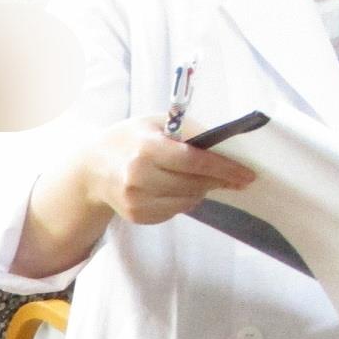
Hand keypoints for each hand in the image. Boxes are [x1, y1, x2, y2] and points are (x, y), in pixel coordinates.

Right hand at [75, 115, 256, 226]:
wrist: (92, 168)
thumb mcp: (156, 123)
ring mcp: (135, 200)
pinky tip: (172, 189)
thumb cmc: (130, 140)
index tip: (247, 175)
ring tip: (196, 179)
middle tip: (233, 178)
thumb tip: (226, 147)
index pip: (194, 161)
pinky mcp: (136, 215)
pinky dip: (181, 202)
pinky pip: (173, 212)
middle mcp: (138, 177)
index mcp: (146, 148)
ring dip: (199, 191)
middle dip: (217, 181)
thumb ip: (188, 132)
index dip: (225, 169)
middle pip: (194, 184)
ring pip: (187, 201)